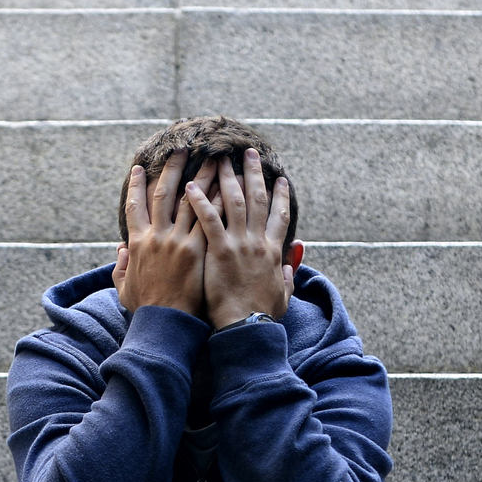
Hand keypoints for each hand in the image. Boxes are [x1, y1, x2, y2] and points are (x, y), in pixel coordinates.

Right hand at [112, 149, 206, 317]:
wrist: (164, 324)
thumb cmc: (145, 309)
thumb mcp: (123, 288)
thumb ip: (120, 267)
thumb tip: (119, 251)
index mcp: (137, 242)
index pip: (135, 205)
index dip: (135, 185)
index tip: (139, 167)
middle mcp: (156, 236)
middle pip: (164, 194)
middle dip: (173, 168)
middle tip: (182, 149)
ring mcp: (178, 242)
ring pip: (191, 201)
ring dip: (202, 178)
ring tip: (213, 160)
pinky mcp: (197, 251)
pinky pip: (210, 220)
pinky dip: (218, 202)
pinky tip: (227, 187)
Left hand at [185, 148, 302, 329]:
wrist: (246, 328)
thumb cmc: (261, 316)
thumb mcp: (283, 295)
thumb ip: (288, 275)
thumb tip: (292, 262)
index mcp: (273, 251)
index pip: (279, 215)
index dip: (279, 194)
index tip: (279, 178)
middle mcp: (258, 241)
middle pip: (257, 198)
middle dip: (253, 172)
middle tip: (247, 152)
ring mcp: (239, 244)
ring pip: (233, 201)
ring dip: (227, 177)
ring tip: (219, 158)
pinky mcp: (219, 251)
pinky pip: (208, 219)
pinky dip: (199, 201)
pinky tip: (190, 186)